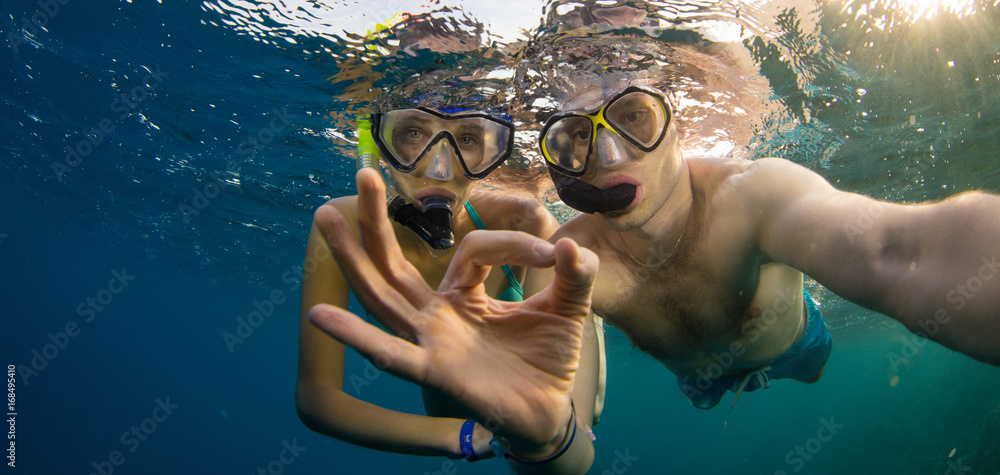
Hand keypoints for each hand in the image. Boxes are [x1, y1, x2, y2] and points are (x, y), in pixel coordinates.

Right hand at [308, 168, 597, 455]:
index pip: (474, 248)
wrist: (550, 411)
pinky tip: (320, 316)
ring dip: (353, 256)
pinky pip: (391, 354)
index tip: (554, 256)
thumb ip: (575, 275)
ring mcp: (430, 340)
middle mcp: (437, 313)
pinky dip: (356, 336)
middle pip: (396, 261)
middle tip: (362, 174)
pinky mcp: (433, 370)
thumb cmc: (548, 359)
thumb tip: (572, 245)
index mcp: (465, 293)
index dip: (514, 243)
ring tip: (323, 217)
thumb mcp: (567, 308)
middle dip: (377, 219)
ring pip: (382, 294)